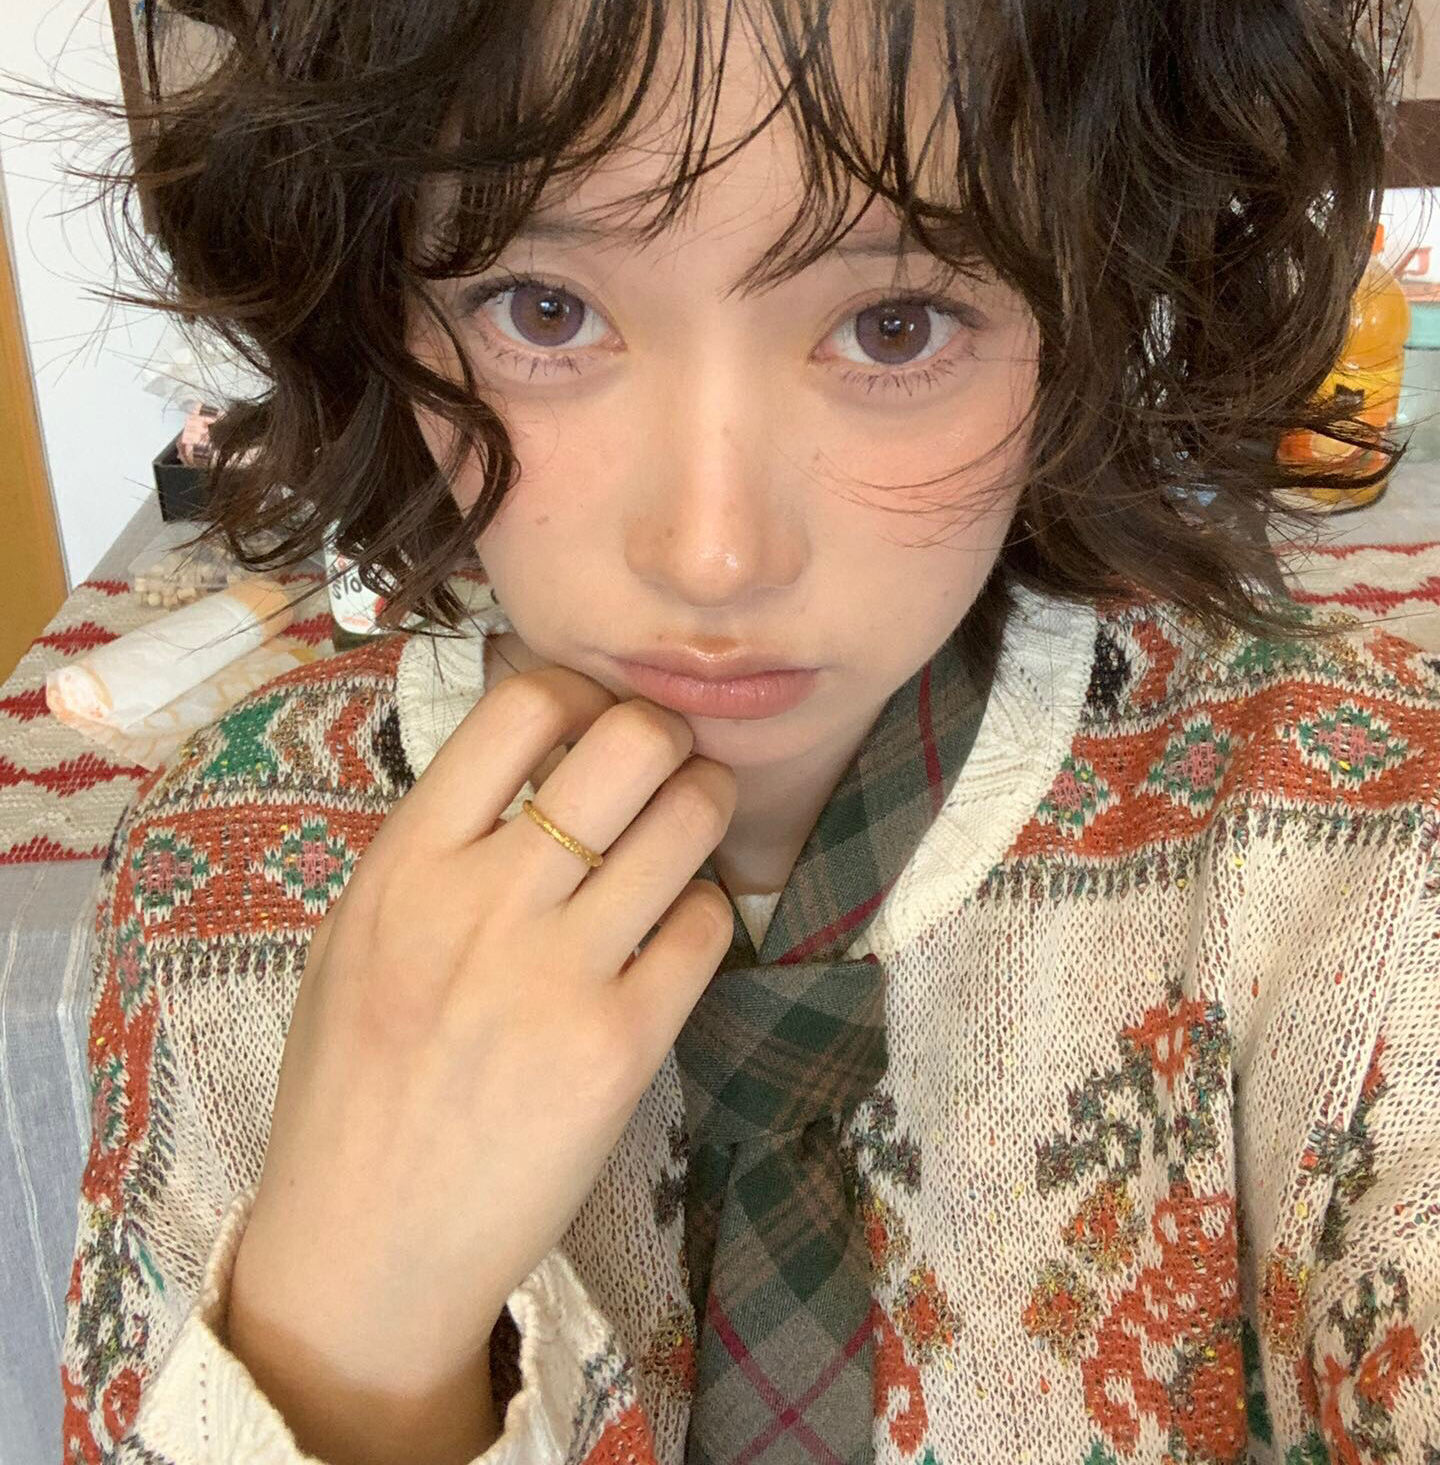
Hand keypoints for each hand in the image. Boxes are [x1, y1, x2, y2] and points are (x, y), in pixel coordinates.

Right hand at [228, 664, 734, 1396]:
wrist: (365, 1250)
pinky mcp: (621, 1047)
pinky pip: (710, 926)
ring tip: (691, 828)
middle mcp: (484, 901)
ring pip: (689, 821)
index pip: (521, 705)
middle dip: (666, 734)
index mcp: (406, 863)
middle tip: (665, 765)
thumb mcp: (355, 937)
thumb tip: (528, 755)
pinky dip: (709, 912)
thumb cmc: (352, 1084)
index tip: (592, 716)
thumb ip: (434, 845)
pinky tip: (679, 930)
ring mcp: (557, 974)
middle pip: (628, 741)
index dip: (579, 690)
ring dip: (706, 805)